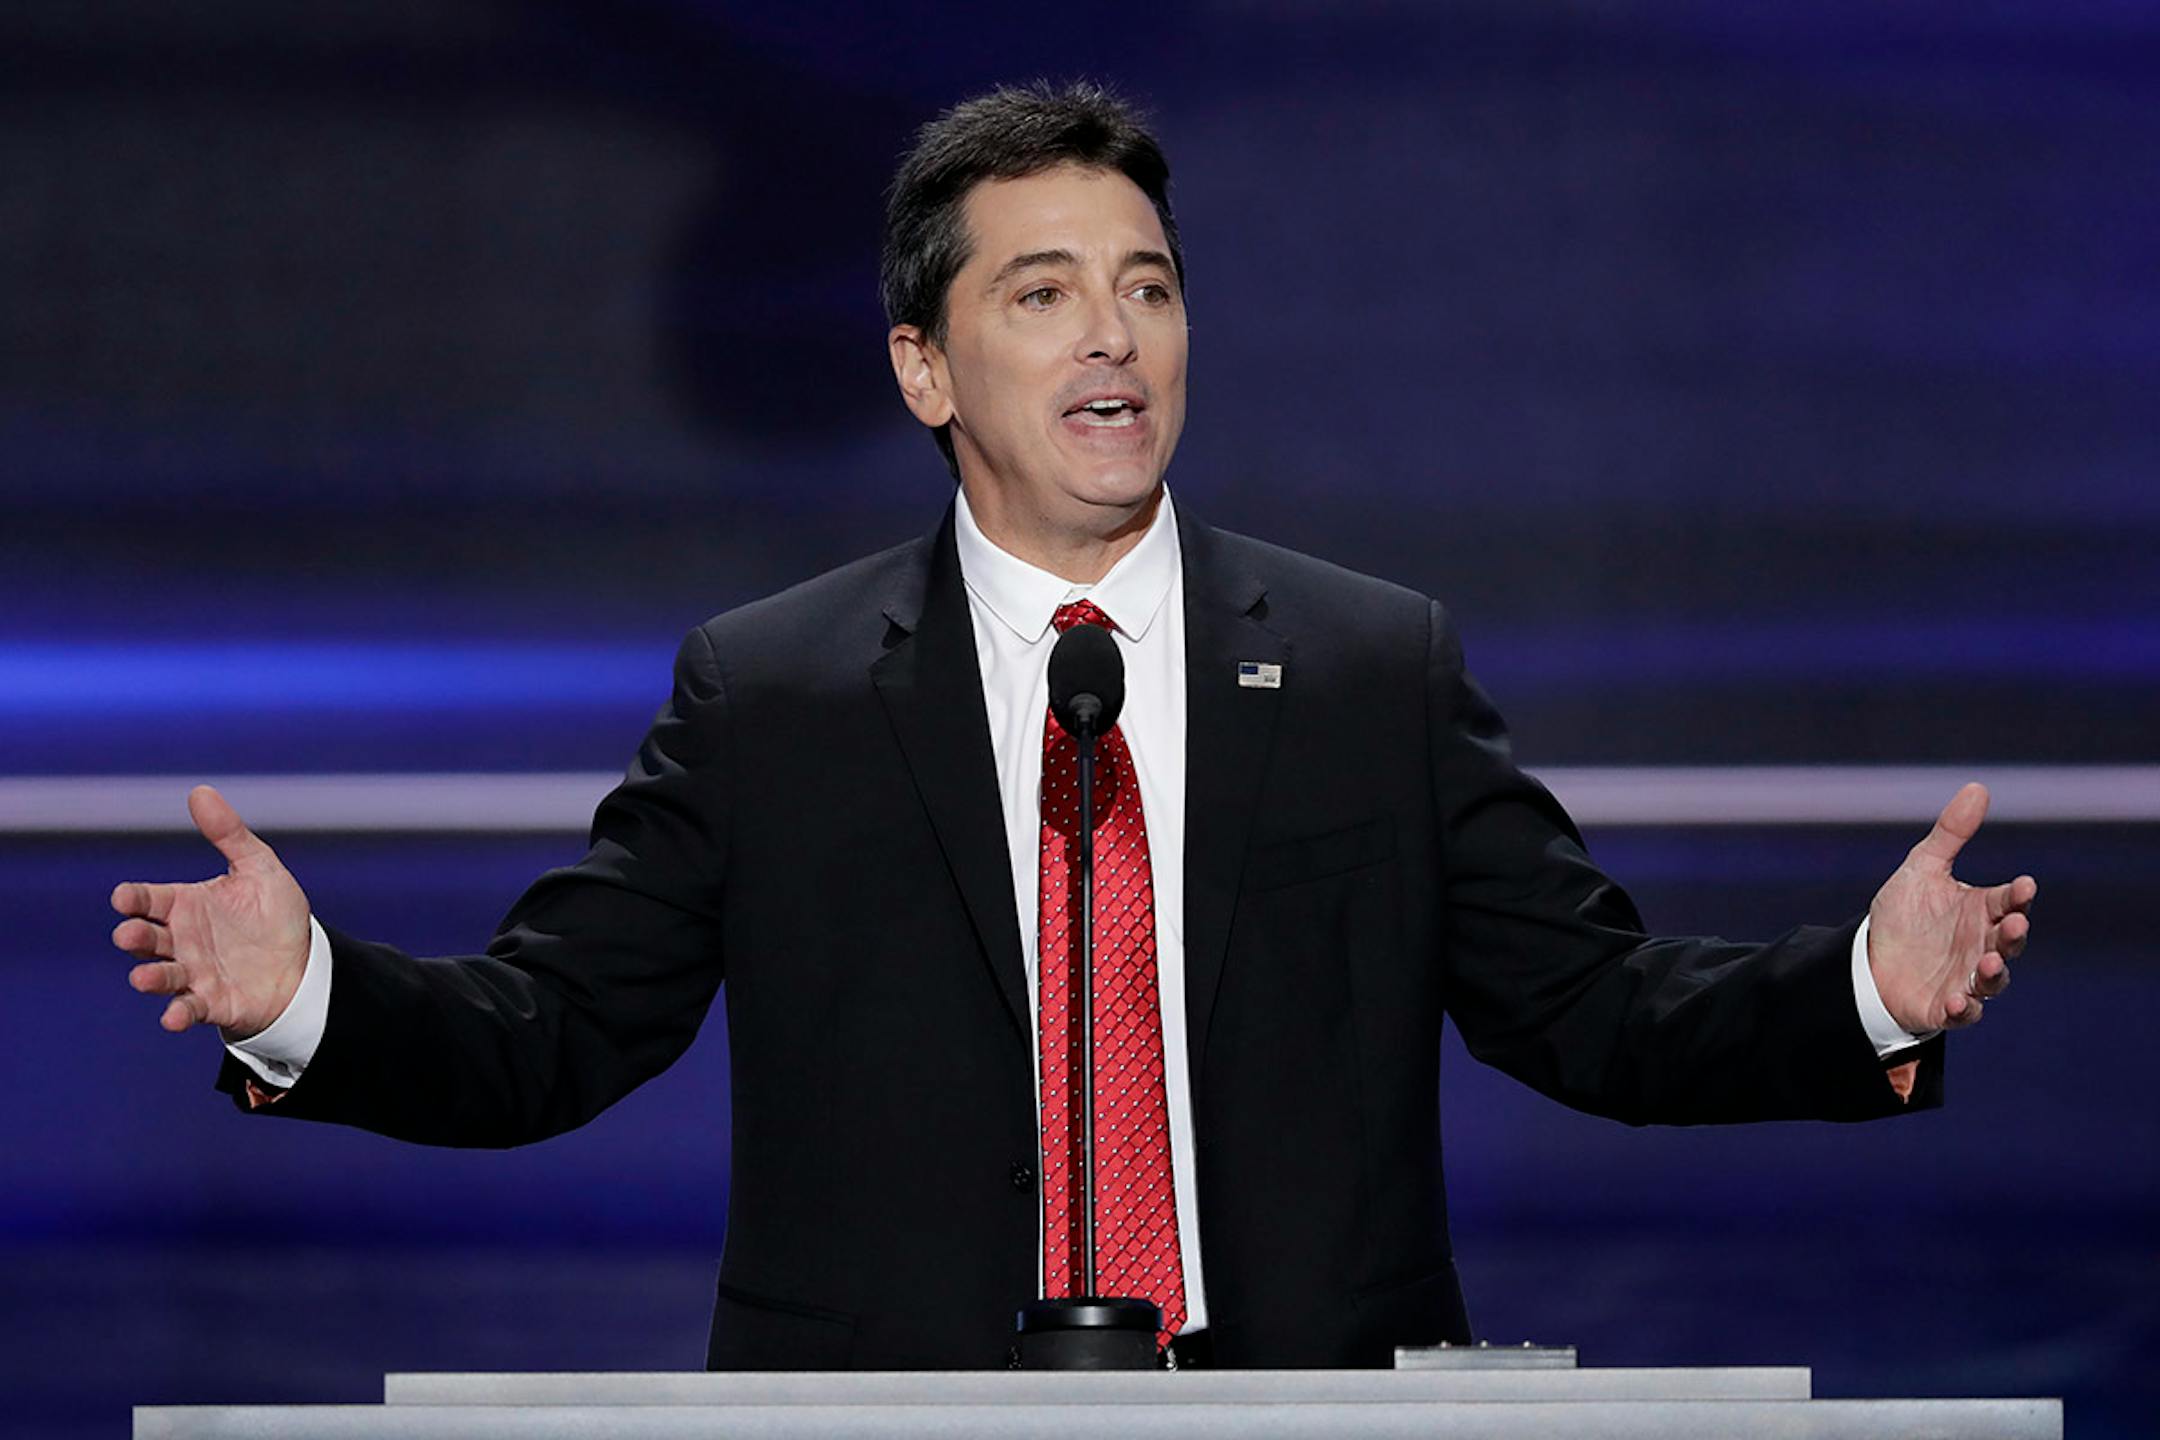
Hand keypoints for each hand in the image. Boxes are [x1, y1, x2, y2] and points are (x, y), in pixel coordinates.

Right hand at [111, 785, 311, 1040]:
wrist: (305, 964)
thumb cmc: (275, 915)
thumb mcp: (259, 869)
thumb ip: (229, 834)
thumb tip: (200, 791)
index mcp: (185, 905)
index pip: (148, 900)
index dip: (133, 899)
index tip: (125, 898)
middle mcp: (181, 940)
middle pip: (146, 938)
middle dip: (134, 937)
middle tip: (130, 935)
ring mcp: (192, 973)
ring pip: (160, 976)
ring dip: (149, 978)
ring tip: (144, 978)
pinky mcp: (211, 1002)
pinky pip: (188, 1009)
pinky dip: (177, 1014)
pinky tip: (173, 1018)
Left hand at [1867, 782, 2036, 1034]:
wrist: (1869, 960)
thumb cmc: (1904, 915)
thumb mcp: (1922, 868)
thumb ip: (1950, 834)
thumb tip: (1978, 787)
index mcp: (1980, 911)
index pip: (2007, 902)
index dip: (2017, 896)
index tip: (2022, 886)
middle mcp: (1981, 945)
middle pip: (2009, 941)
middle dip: (2014, 934)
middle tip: (2013, 924)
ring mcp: (1966, 977)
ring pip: (1994, 980)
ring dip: (1996, 972)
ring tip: (1991, 961)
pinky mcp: (1945, 1006)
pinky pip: (1963, 1013)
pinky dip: (1964, 1008)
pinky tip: (1957, 999)